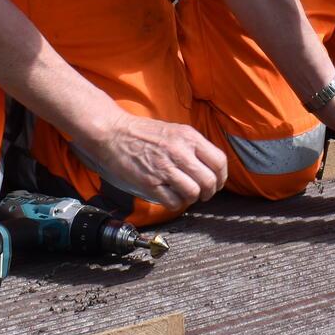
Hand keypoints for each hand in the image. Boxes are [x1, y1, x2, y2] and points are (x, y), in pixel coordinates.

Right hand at [73, 108, 228, 209]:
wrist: (113, 133)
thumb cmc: (143, 133)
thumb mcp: (175, 130)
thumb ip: (193, 146)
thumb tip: (210, 167)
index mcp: (188, 137)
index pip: (219, 161)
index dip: (221, 177)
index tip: (216, 183)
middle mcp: (179, 152)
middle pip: (209, 181)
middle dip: (209, 192)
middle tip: (202, 194)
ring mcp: (164, 168)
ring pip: (193, 193)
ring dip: (192, 199)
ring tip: (184, 195)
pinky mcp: (150, 183)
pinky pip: (174, 202)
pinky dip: (175, 204)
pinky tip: (169, 196)